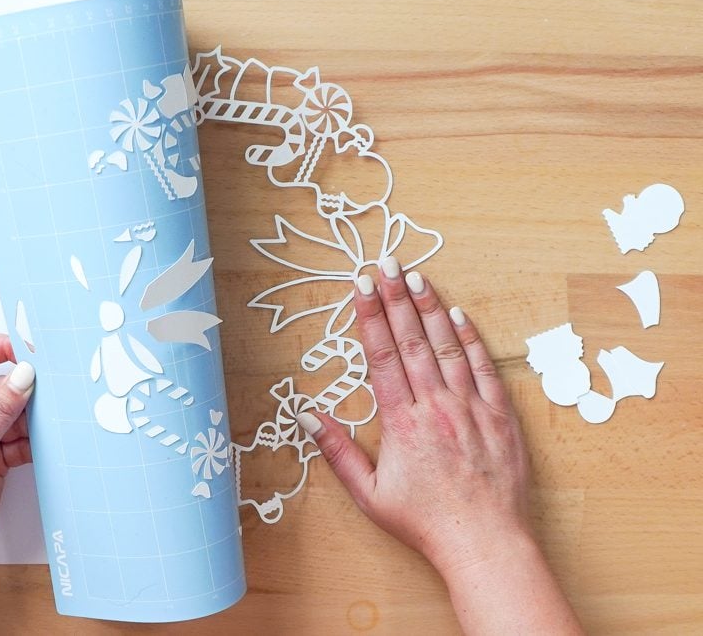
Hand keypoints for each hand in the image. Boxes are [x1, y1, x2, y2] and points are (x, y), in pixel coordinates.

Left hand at [0, 333, 34, 560]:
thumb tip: (26, 374)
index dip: (0, 346)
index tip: (31, 352)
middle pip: (1, 383)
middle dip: (26, 390)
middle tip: (56, 392)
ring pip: (15, 411)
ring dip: (35, 418)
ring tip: (56, 422)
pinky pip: (21, 436)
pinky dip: (36, 440)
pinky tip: (50, 443)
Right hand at [297, 257, 581, 633]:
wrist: (484, 542)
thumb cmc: (424, 522)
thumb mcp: (369, 494)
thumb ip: (337, 451)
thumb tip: (307, 415)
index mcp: (400, 423)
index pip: (382, 355)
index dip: (369, 317)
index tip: (361, 286)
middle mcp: (434, 406)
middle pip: (412, 340)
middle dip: (396, 298)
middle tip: (387, 265)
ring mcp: (470, 408)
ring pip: (446, 347)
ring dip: (431, 309)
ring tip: (418, 277)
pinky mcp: (500, 416)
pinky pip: (483, 368)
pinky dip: (470, 340)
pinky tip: (458, 316)